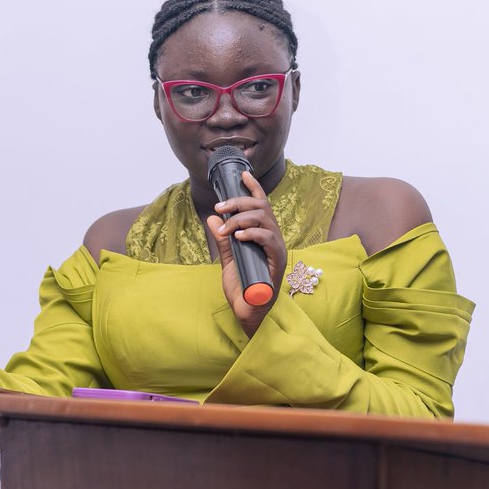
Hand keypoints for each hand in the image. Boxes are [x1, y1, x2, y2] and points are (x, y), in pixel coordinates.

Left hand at [206, 171, 286, 336]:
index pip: (262, 206)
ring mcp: (276, 249)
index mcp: (263, 236)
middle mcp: (272, 239)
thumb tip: (212, 218)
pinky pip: (268, 239)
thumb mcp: (228, 260)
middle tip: (220, 205)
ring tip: (225, 227)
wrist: (247, 312)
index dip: (254, 188)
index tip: (242, 175)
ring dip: (242, 218)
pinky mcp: (277, 261)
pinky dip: (252, 234)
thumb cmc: (242, 288)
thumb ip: (222, 240)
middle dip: (240, 201)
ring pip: (265, 219)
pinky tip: (238, 236)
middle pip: (262, 207)